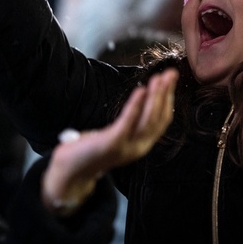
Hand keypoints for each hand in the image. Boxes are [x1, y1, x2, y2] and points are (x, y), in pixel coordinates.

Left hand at [41, 68, 178, 215]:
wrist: (71, 170)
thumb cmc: (92, 149)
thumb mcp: (116, 135)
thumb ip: (129, 123)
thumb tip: (139, 100)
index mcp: (141, 143)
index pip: (161, 120)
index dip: (168, 99)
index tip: (169, 81)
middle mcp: (139, 147)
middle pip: (158, 118)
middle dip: (166, 94)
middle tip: (171, 73)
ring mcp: (127, 147)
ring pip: (148, 121)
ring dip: (156, 97)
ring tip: (159, 79)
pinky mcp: (113, 144)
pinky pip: (128, 123)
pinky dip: (136, 106)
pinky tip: (141, 90)